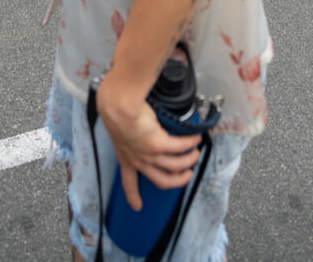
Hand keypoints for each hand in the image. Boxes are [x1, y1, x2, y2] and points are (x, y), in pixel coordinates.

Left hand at [96, 73, 201, 212]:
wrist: (118, 106)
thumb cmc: (116, 110)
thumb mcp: (121, 128)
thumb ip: (131, 134)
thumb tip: (144, 128)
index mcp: (125, 157)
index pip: (128, 182)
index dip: (133, 196)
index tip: (137, 206)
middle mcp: (138, 160)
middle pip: (162, 181)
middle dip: (178, 181)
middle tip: (187, 176)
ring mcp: (149, 155)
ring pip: (175, 166)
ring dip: (188, 160)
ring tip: (195, 154)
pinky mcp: (160, 144)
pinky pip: (180, 146)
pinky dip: (190, 143)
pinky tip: (196, 138)